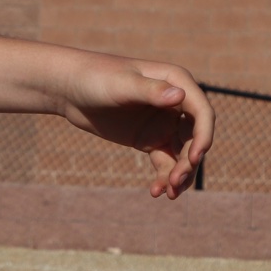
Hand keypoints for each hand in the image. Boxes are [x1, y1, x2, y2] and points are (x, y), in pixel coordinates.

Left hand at [56, 59, 213, 198]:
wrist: (68, 88)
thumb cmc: (94, 77)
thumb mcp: (121, 84)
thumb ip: (150, 91)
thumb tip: (180, 96)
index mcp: (177, 82)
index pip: (202, 113)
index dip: (203, 137)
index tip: (193, 159)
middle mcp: (176, 103)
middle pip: (194, 138)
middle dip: (189, 162)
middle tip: (174, 182)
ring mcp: (164, 123)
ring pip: (182, 154)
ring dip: (180, 174)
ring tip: (168, 193)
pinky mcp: (149, 139)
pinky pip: (165, 162)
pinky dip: (164, 177)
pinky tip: (155, 192)